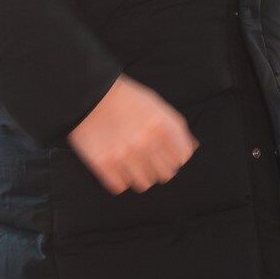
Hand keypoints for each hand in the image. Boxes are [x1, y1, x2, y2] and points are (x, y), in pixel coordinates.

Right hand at [67, 75, 196, 194]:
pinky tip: (114, 165)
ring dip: (138, 175)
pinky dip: (118, 179)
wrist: (88, 92)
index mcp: (163, 125)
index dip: (174, 156)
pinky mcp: (104, 164)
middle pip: (165, 175)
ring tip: (129, 161)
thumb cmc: (125, 98)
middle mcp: (147, 142)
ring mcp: (125, 155)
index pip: (182, 158)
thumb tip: (191, 149)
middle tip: (145, 158)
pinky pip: (119, 186)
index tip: (163, 152)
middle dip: (157, 167)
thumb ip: (176, 127)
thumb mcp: (156, 104)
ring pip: (144, 184)